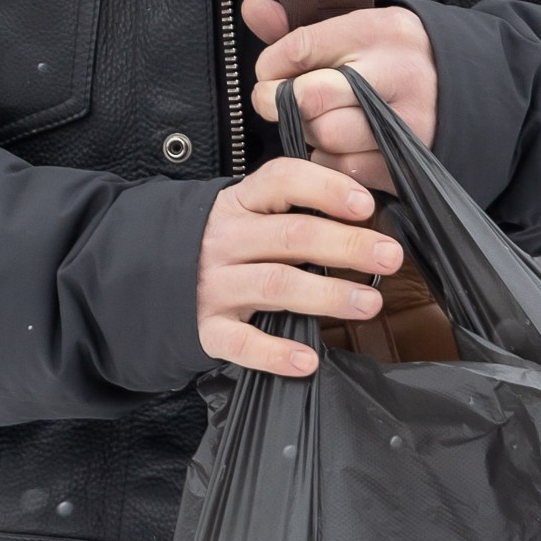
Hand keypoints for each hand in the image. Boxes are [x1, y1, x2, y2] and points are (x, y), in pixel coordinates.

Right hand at [196, 155, 402, 376]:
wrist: (150, 276)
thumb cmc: (223, 244)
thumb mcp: (247, 213)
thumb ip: (293, 210)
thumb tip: (363, 214)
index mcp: (239, 202)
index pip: (282, 180)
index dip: (325, 188)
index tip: (364, 204)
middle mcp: (225, 239)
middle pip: (292, 236)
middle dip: (346, 244)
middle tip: (390, 256)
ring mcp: (213, 285)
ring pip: (276, 285)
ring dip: (327, 295)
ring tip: (368, 303)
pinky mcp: (205, 328)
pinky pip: (240, 343)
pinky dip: (274, 353)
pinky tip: (307, 360)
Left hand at [244, 0, 437, 194]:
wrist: (465, 87)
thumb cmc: (392, 55)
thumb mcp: (356, 27)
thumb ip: (299, 23)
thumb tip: (250, 9)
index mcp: (380, 30)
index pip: (302, 46)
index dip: (271, 64)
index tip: (267, 72)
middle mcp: (396, 73)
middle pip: (310, 97)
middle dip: (278, 102)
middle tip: (274, 102)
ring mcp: (405, 121)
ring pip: (325, 136)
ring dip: (306, 133)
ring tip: (313, 120)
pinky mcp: (406, 160)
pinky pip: (343, 168)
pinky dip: (329, 160)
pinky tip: (336, 144)